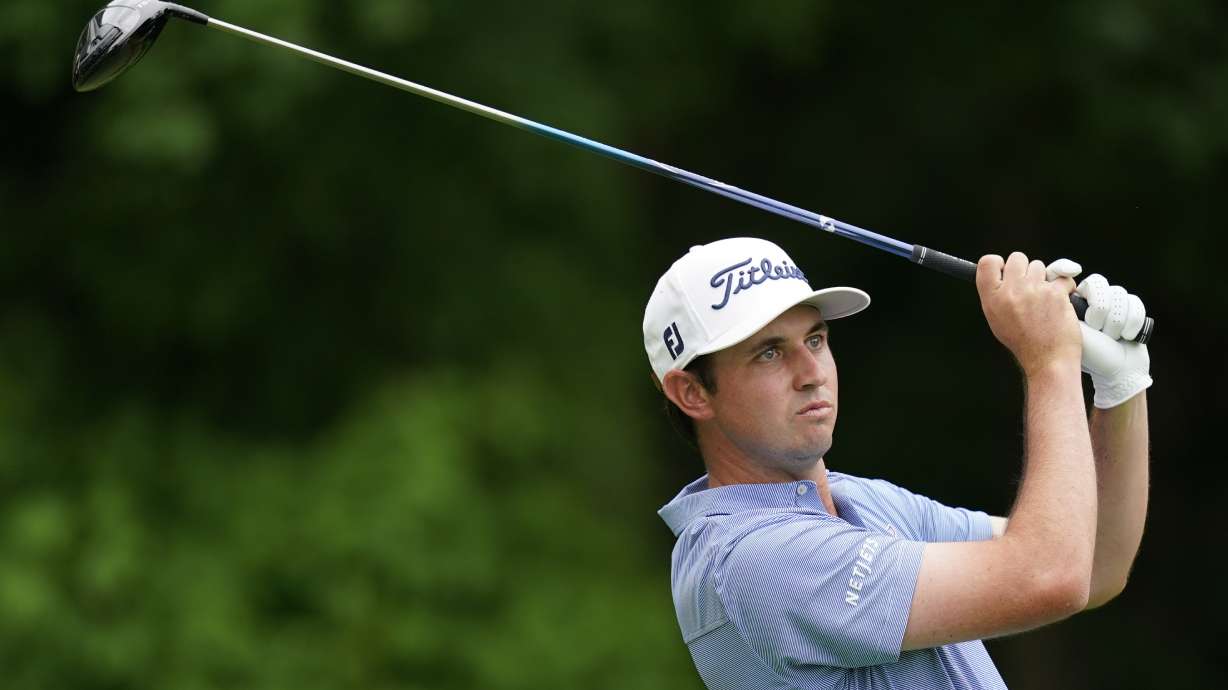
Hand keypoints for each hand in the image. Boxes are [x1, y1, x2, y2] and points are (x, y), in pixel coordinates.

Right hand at [976, 252, 1082, 375]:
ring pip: (1040, 266)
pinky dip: (1064, 287)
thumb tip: (1003, 275)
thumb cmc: (1024, 343)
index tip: (1005, 270)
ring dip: (1044, 278)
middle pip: (1017, 258)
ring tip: (1044, 299)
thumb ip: (997, 295)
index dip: (999, 263)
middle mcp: (1010, 291)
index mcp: (992, 298)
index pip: (987, 262)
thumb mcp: (997, 320)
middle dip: (1025, 269)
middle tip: (1029, 286)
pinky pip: (1063, 277)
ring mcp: (1034, 290)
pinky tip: (1060, 300)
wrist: (1047, 360)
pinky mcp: (1056, 292)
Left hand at [1045, 259, 1152, 408]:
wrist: (1116, 371)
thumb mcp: (1068, 329)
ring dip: (1115, 322)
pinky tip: (1124, 336)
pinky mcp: (1132, 309)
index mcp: (1076, 301)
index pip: (1084, 282)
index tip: (1090, 316)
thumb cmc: (1089, 354)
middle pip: (1101, 285)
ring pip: (1119, 295)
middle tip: (1097, 330)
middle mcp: (1094, 299)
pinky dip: (1131, 323)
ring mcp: (1114, 303)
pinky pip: (1134, 304)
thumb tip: (1058, 286)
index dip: (1089, 297)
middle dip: (1101, 312)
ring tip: (1109, 337)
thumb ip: (1060, 306)